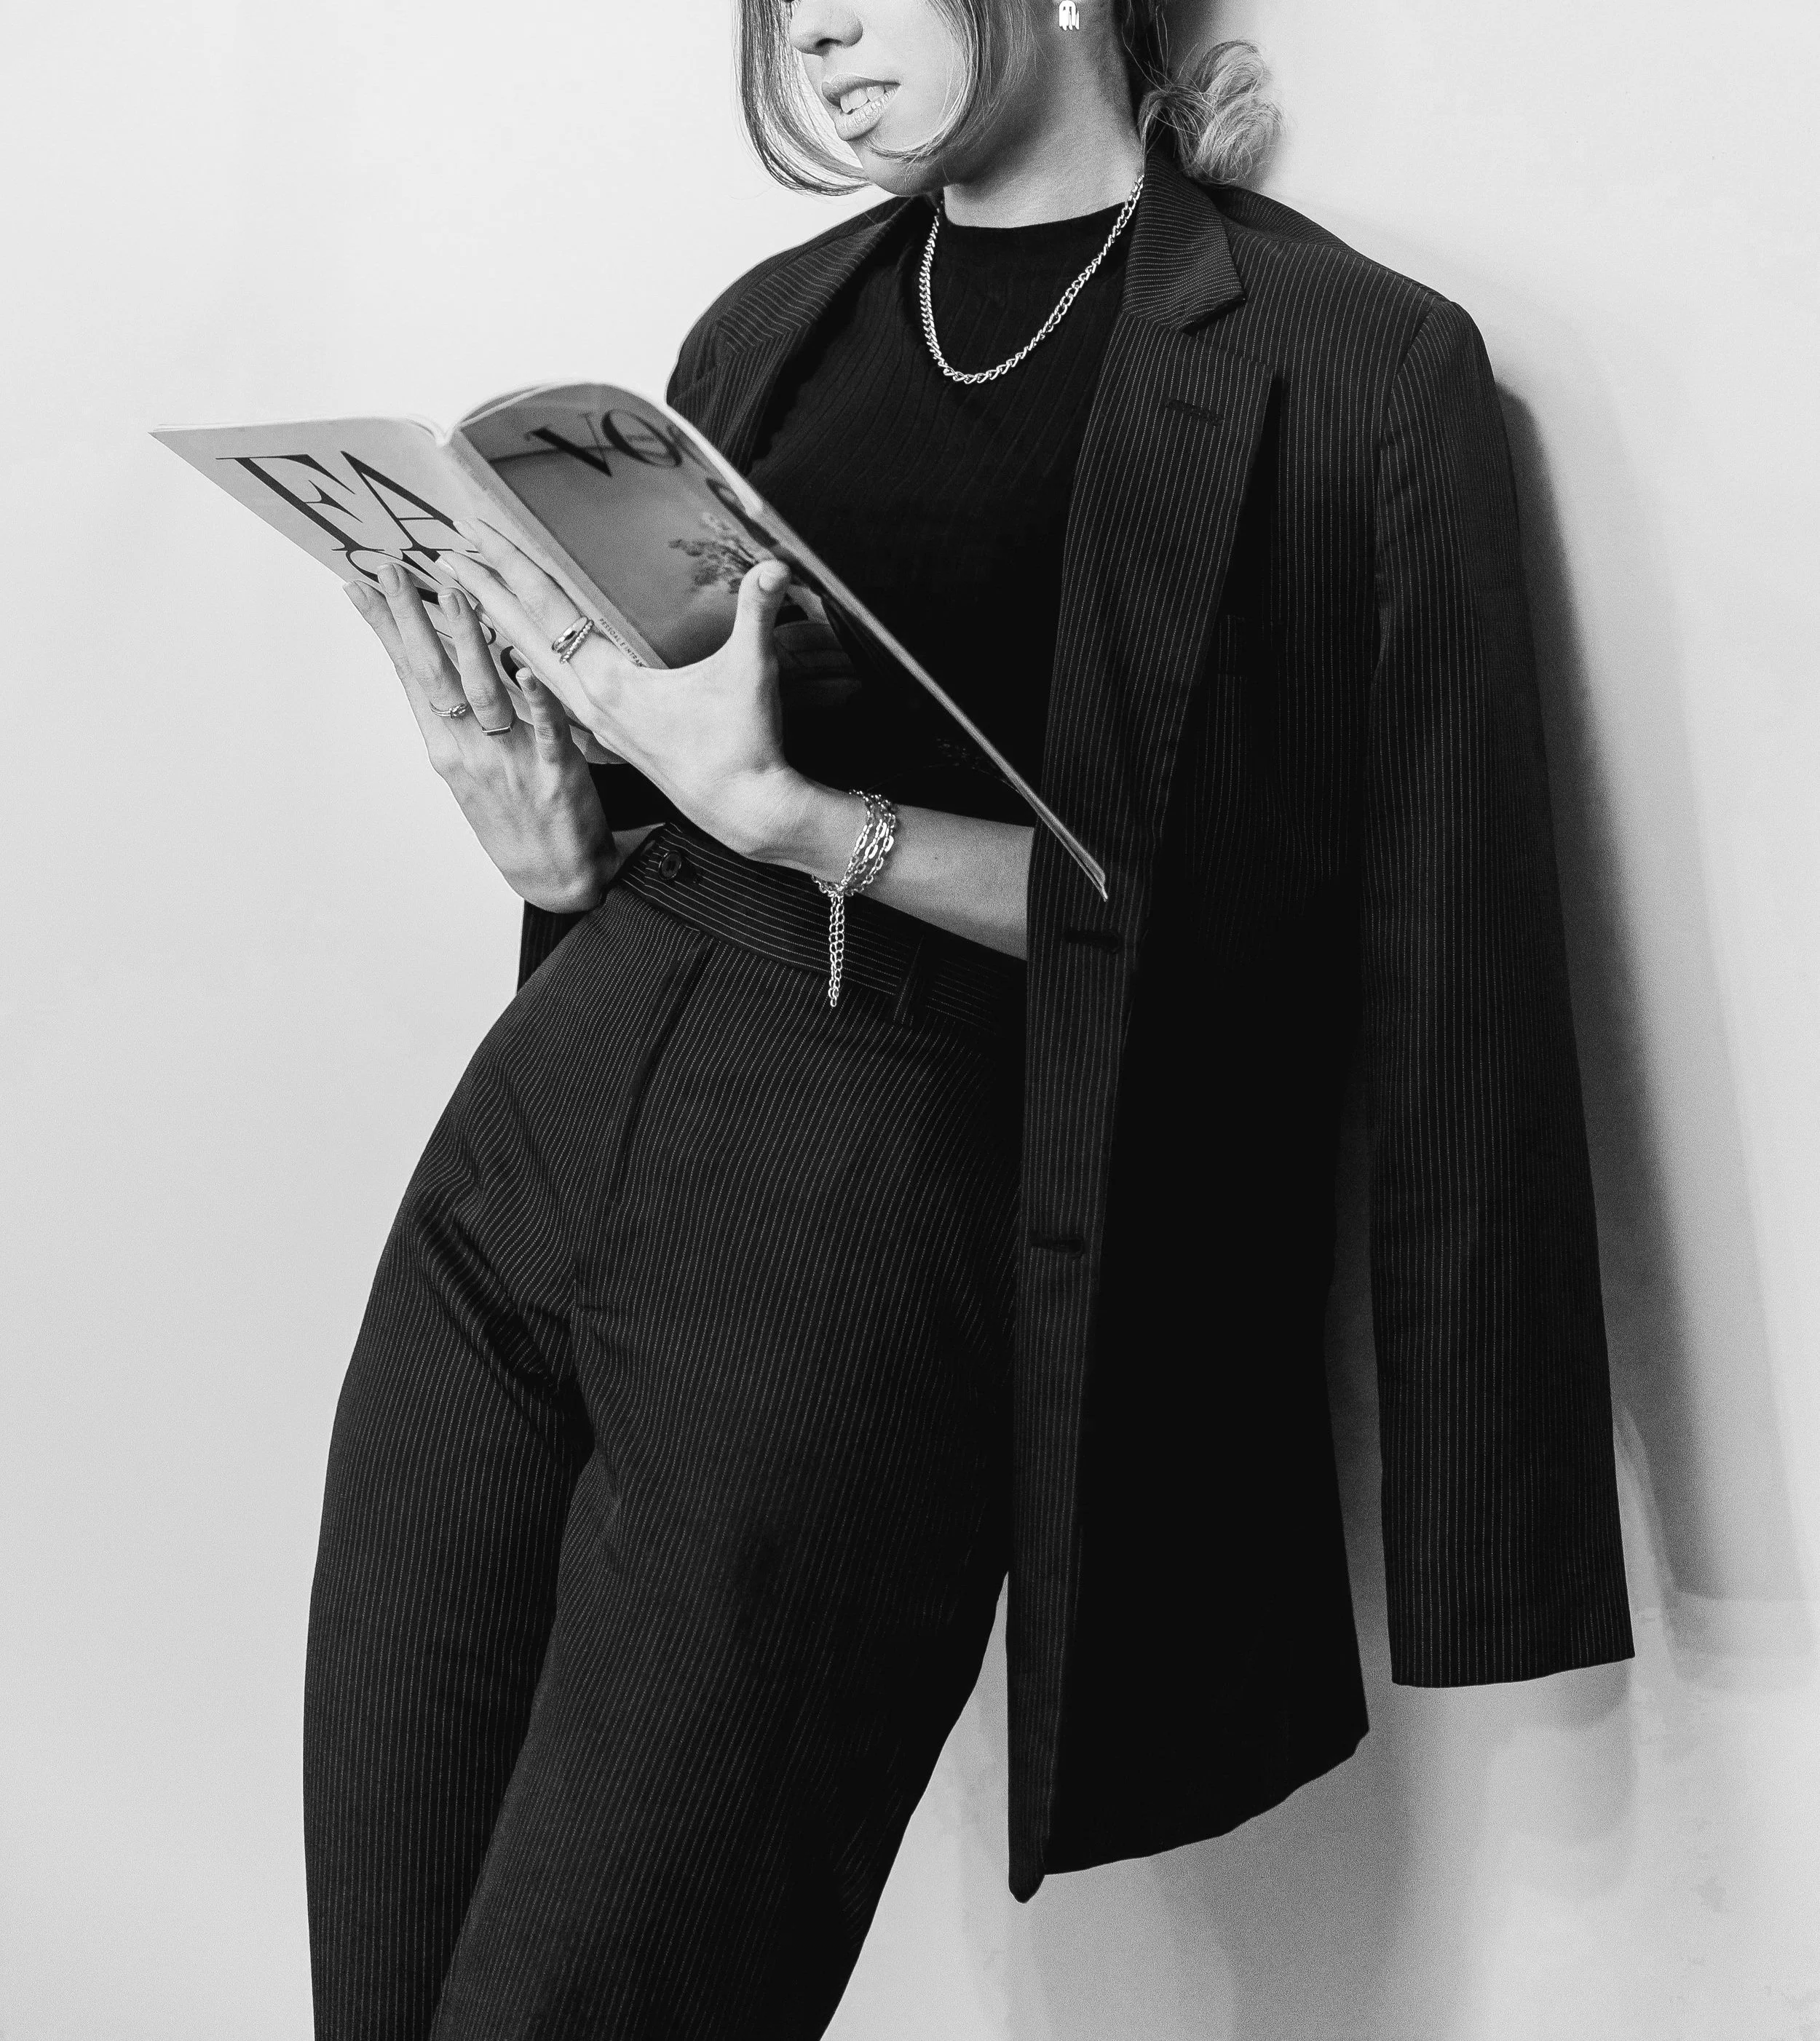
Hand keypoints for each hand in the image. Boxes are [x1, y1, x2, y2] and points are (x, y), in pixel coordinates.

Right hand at [348, 563, 616, 912]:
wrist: (555, 879)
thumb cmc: (513, 817)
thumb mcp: (468, 768)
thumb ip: (454, 715)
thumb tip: (437, 660)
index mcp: (446, 747)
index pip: (409, 675)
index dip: (385, 629)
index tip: (360, 584)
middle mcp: (469, 751)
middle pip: (434, 676)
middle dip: (411, 620)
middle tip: (390, 569)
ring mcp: (512, 761)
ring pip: (484, 693)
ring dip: (468, 642)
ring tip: (454, 593)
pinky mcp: (556, 773)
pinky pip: (546, 728)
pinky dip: (536, 698)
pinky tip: (526, 668)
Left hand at [437, 521, 814, 862]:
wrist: (747, 812)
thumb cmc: (744, 749)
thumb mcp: (752, 674)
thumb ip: (757, 615)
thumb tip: (776, 566)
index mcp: (610, 681)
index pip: (548, 608)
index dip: (512, 564)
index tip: (474, 532)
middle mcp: (590, 701)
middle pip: (521, 634)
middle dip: (484, 592)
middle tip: (446, 554)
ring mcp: (595, 720)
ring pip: (529, 665)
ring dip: (498, 629)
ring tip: (469, 598)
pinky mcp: (609, 734)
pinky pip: (550, 692)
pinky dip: (526, 665)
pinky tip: (518, 656)